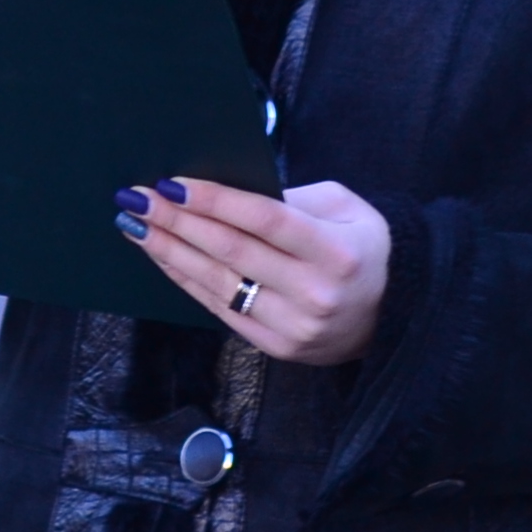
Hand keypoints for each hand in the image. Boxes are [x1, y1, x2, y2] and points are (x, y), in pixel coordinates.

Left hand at [119, 175, 389, 367]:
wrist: (395, 313)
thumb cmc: (364, 246)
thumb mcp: (344, 207)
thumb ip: (291, 199)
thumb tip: (224, 193)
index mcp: (336, 252)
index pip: (265, 221)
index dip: (215, 201)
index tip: (171, 183)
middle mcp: (314, 294)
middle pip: (232, 252)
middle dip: (178, 222)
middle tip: (137, 199)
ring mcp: (294, 327)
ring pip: (218, 284)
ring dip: (170, 252)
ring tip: (136, 226)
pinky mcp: (277, 348)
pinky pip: (220, 309)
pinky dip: (186, 280)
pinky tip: (163, 256)